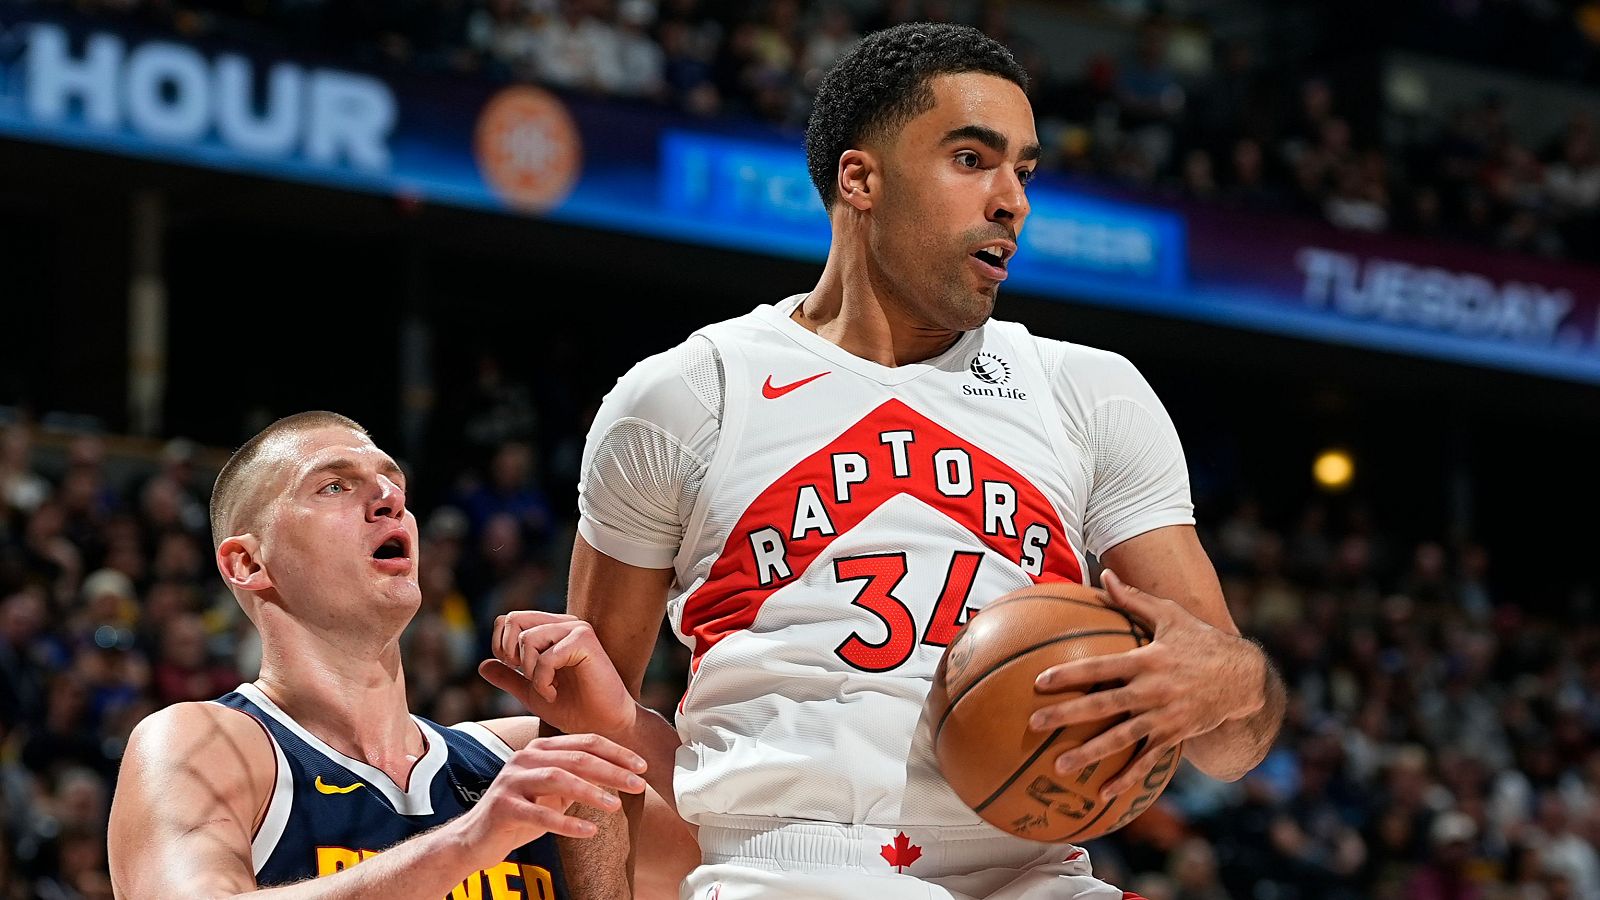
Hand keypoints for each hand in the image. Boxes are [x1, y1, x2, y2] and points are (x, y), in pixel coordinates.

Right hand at [453, 733, 645, 868]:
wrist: (475, 837)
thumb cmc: (521, 813)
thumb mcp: (553, 793)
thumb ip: (578, 780)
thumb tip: (620, 775)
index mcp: (540, 750)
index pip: (585, 743)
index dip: (616, 753)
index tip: (642, 766)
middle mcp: (525, 758)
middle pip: (577, 758)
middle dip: (612, 770)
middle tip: (639, 784)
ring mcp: (512, 781)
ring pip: (558, 779)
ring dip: (591, 792)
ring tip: (616, 806)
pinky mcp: (503, 807)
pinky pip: (539, 814)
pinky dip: (566, 822)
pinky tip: (589, 830)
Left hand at [480, 611, 637, 738]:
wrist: (601, 727)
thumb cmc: (573, 709)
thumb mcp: (531, 692)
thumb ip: (509, 678)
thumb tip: (482, 665)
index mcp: (551, 630)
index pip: (508, 620)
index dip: (501, 646)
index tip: (517, 672)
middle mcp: (563, 624)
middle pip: (513, 619)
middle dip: (510, 654)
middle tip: (527, 677)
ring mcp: (576, 629)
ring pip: (527, 638)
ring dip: (529, 672)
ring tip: (546, 690)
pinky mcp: (585, 641)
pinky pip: (546, 656)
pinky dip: (543, 681)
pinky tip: (553, 694)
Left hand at [1029, 569, 1265, 798]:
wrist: (1243, 677)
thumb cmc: (1200, 640)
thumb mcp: (1171, 615)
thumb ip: (1134, 599)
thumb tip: (1105, 575)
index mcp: (1147, 659)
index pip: (1101, 666)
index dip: (1071, 673)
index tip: (1040, 681)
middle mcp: (1153, 690)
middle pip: (1103, 705)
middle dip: (1067, 715)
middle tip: (1035, 724)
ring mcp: (1165, 716)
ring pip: (1121, 738)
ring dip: (1090, 753)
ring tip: (1059, 766)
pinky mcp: (1175, 735)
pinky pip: (1148, 759)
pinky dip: (1127, 777)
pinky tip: (1103, 793)